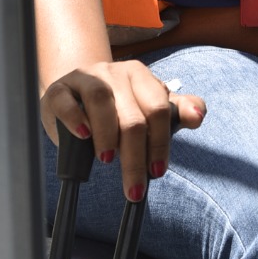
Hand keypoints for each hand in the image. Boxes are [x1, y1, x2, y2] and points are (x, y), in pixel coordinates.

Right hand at [41, 60, 205, 201]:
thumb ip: (177, 111)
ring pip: (101, 100)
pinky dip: (75, 119)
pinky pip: (65, 100)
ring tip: (109, 160)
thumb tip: (199, 115)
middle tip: (135, 187)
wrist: (74, 94)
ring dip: (108, 134)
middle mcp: (114, 72)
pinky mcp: (59, 90)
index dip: (160, 141)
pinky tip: (83, 137)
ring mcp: (85, 78)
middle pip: (132, 113)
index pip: (158, 107)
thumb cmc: (117, 106)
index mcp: (140, 75)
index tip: (158, 171)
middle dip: (136, 155)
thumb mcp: (148, 108)